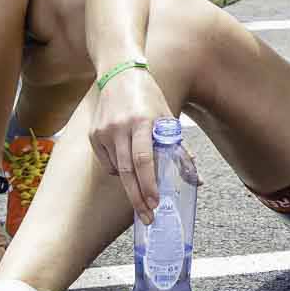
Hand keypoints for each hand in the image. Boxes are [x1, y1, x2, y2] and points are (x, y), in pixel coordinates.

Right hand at [89, 65, 175, 221]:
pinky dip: (119, 169)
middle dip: (138, 198)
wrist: (119, 73)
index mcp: (142, 122)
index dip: (149, 184)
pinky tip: (126, 161)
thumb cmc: (149, 98)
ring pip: (118, 169)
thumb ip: (180, 150)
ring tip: (141, 183)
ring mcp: (104, 131)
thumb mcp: (168, 118)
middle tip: (147, 217)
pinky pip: (107, 162)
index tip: (155, 202)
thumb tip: (197, 180)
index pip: (145, 160)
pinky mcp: (93, 134)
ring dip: (131, 181)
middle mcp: (120, 127)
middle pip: (128, 171)